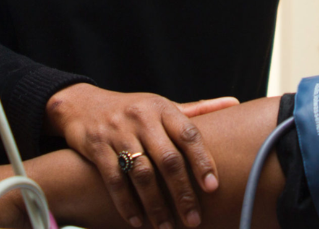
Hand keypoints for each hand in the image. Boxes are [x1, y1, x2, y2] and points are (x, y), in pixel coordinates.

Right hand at [45, 84, 236, 228]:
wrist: (83, 105)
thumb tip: (234, 103)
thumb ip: (196, 110)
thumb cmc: (133, 109)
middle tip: (193, 221)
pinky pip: (115, 180)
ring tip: (167, 228)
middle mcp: (141, 118)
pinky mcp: (97, 147)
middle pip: (167, 159)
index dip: (202, 160)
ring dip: (156, 205)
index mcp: (161, 107)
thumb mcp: (162, 105)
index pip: (188, 133)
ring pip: (141, 174)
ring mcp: (118, 132)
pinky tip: (138, 221)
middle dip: (182, 193)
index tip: (212, 187)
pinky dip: (127, 204)